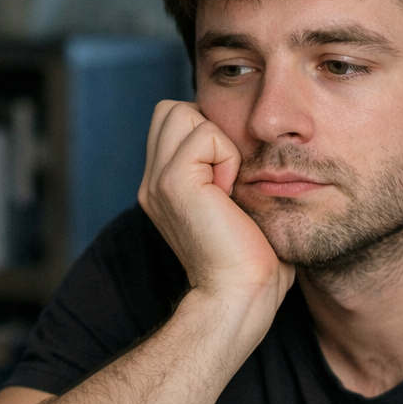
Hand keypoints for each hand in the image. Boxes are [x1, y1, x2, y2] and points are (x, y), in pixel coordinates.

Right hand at [138, 101, 293, 306]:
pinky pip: (206, 134)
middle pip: (171, 109)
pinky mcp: (173, 182)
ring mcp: (157, 181)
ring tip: (227, 184)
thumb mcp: (235, 205)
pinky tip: (230, 192)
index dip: (206, 134)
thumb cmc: (251, 261)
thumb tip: (250, 141)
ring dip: (216, 139)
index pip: (172, 121)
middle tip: (227, 176)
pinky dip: (227, 155)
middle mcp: (151, 182)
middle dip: (206, 128)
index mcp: (162, 187)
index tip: (228, 178)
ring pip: (183, 112)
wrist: (238, 295)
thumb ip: (225, 172)